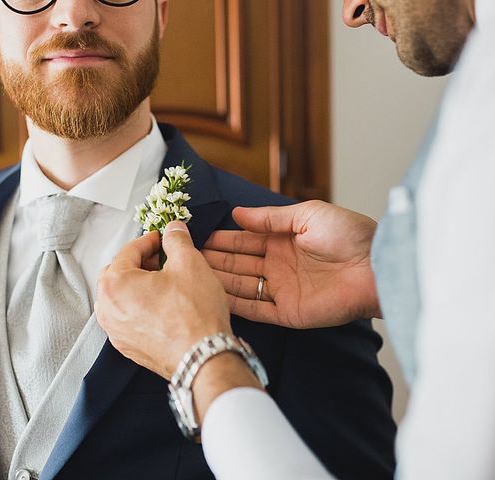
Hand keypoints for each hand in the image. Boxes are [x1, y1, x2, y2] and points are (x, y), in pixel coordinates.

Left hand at [96, 222, 230, 379]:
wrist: (203, 358)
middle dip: (140, 263)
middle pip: (119, 273)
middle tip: (163, 259)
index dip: (149, 241)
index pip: (129, 251)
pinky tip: (163, 306)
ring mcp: (115, 331)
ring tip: (164, 283)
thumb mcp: (190, 263)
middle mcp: (107, 308)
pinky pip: (127, 318)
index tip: (162, 239)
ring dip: (139, 285)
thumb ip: (177, 240)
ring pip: (121, 297)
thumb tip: (173, 229)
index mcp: (115, 283)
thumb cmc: (194, 314)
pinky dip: (140, 307)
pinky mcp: (127, 347)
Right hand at [202, 200, 380, 328]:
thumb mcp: (307, 215)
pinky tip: (214, 298)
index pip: (244, 240)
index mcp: (283, 241)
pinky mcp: (289, 313)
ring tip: (192, 276)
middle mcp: (278, 266)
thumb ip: (270, 217)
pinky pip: (257, 310)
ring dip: (219, 281)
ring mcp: (283, 290)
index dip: (222, 239)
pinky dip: (236, 305)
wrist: (376, 267)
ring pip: (242, 286)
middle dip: (213, 260)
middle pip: (238, 263)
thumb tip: (237, 213)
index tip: (197, 237)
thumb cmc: (348, 234)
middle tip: (185, 257)